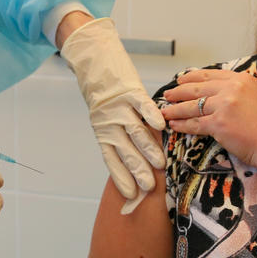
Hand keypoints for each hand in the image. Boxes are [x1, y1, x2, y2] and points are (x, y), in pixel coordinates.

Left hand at [59, 18, 165, 213]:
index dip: (121, 177)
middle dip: (138, 171)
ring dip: (148, 148)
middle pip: (125, 150)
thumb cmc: (105, 96)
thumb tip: (136, 165)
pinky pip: (142, 105)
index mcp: (103, 132)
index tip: (131, 195)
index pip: (112, 159)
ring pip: (135, 131)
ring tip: (160, 164)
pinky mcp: (130, 91)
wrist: (95, 62)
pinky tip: (162, 127)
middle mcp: (109, 122)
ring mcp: (120, 107)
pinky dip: (151, 116)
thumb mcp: (106, 119)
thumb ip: (119, 139)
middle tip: (150, 188)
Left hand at [161, 68, 256, 164]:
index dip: (193, 77)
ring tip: (165, 111)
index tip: (182, 79)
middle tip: (168, 94)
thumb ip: (243, 91)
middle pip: (198, 88)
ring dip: (175, 109)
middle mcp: (232, 89)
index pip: (211, 75)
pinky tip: (174, 125)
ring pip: (192, 106)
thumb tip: (226, 91)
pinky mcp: (218, 124)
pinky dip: (182, 125)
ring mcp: (224, 105)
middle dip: (179, 91)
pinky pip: (195, 123)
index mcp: (243, 79)